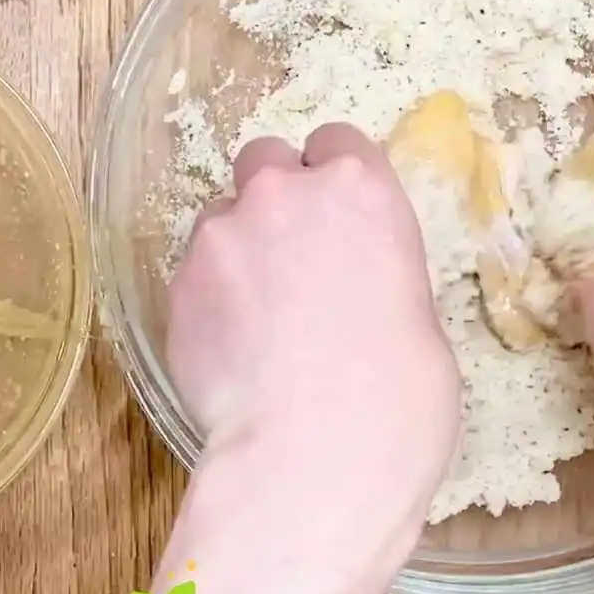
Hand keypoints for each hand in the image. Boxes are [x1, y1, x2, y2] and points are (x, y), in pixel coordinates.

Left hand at [168, 122, 461, 523]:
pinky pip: (192, 276)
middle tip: (287, 258)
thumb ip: (373, 265)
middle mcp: (281, 193)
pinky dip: (207, 300)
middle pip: (264, 161)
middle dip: (273, 198)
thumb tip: (351, 280)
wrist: (316, 451)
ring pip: (220, 219)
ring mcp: (220, 234)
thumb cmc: (398, 393)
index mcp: (358, 188)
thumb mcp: (416, 311)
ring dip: (235, 250)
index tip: (333, 215)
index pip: (335, 142)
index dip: (331, 177)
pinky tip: (229, 352)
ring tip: (254, 319)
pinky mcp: (177, 284)